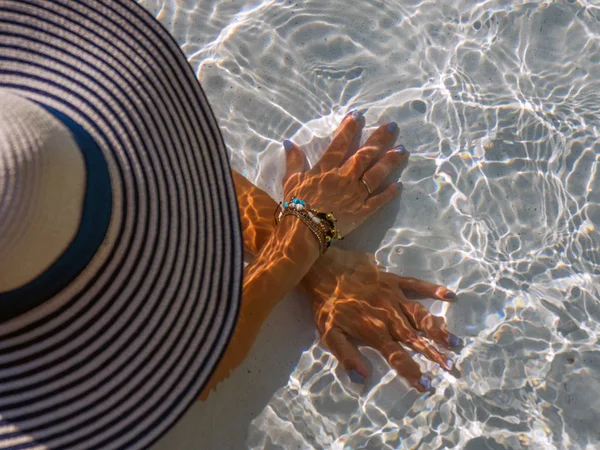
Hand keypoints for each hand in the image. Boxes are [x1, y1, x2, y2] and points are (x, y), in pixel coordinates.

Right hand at [283, 111, 406, 235]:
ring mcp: (355, 194)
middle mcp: (345, 177)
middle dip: (379, 139)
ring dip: (389, 161)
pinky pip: (378, 201)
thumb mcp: (292, 179)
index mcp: (327, 168)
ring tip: (401, 150)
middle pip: (365, 154)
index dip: (349, 128)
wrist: (304, 230)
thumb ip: (294, 161)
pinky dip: (389, 193)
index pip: (340, 143)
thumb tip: (289, 143)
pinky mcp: (362, 211)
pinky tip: (399, 185)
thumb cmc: (296, 205)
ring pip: (376, 174)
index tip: (358, 115)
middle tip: (393, 126)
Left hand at [302, 247, 459, 391]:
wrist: (324, 270)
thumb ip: (346, 356)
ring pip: (421, 315)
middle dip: (434, 354)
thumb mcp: (329, 334)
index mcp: (374, 331)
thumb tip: (362, 377)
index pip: (397, 356)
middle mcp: (389, 315)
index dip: (412, 371)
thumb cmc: (326, 304)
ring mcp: (393, 296)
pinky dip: (433, 289)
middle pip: (415, 338)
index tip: (426, 385)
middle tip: (452, 366)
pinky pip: (417, 284)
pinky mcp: (393, 280)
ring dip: (438, 329)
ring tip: (455, 341)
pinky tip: (449, 295)